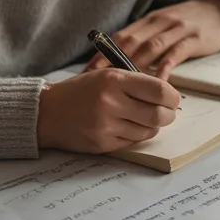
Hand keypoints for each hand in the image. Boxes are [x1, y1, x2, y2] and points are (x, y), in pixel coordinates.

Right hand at [36, 68, 180, 152]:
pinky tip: (128, 126)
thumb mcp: (106, 75)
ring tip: (144, 118)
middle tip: (167, 112)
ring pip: (148, 131)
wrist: (47, 112)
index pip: (160, 91)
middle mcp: (111, 103)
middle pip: (158, 115)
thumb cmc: (81, 91)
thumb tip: (169, 96)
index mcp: (114, 80)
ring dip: (152, 126)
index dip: (173, 97)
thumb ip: (137, 83)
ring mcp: (106, 126)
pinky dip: (137, 135)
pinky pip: (133, 142)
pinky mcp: (102, 144)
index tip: (172, 98)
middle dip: (168, 115)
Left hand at [85, 0, 219, 78]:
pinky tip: (157, 82)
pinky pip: (176, 53)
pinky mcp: (194, 38)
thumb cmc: (186, 25)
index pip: (119, 37)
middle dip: (112, 62)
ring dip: (136, 67)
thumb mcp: (161, 27)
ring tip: (123, 87)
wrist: (219, 12)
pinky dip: (165, 67)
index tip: (87, 73)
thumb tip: (114, 64)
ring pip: (151, 47)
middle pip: (130, 42)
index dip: (102, 55)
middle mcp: (158, 22)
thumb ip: (142, 41)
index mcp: (147, 21)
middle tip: (98, 83)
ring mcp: (176, 29)